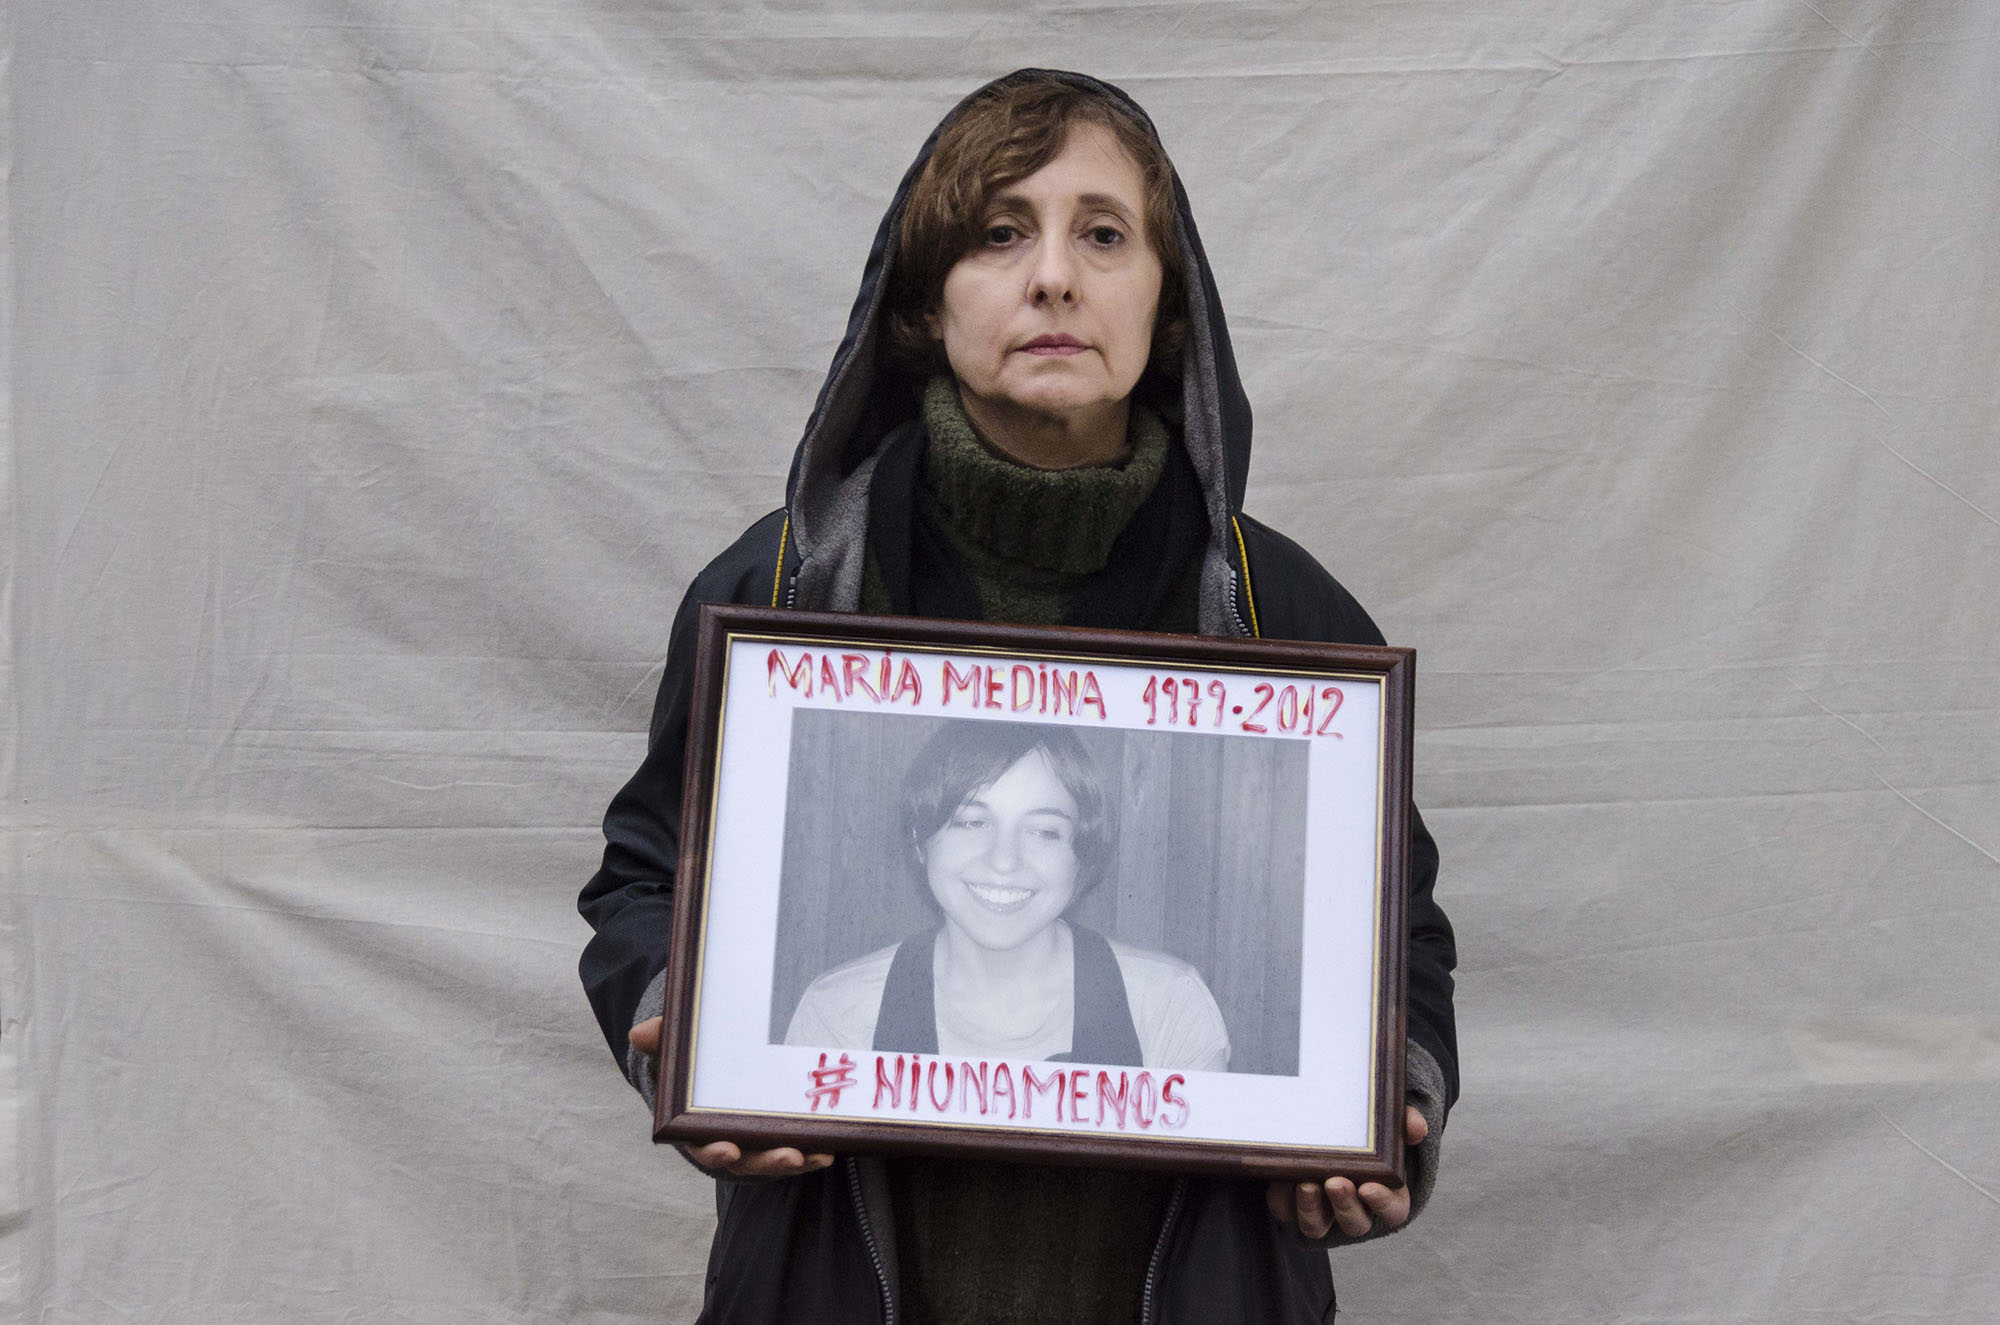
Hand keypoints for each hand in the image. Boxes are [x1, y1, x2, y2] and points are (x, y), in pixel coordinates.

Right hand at [627, 1018, 834, 1177]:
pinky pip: (798, 1151)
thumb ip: (664, 1042)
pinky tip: (829, 1149)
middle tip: (787, 1155)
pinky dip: (812, 1153)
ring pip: (774, 1160)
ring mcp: (757, 1145)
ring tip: (812, 1154)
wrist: (721, 1069)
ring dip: (794, 1160)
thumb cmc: (695, 1068)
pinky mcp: (783, 1140)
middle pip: (747, 1160)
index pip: (702, 1147)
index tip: (726, 1149)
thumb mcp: (680, 1053)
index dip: (713, 1151)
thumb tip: (638, 1033)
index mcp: (698, 1129)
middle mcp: (730, 1143)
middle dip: (767, 1161)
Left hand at [1266, 1106, 1427, 1238]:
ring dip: (1310, 1209)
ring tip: (1305, 1184)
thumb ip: (1406, 1122)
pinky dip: (1282, 1198)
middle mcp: (1355, 1210)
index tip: (1369, 1187)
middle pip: (1354, 1224)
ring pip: (1316, 1227)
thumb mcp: (1390, 1122)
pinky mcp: (1292, 1204)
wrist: (1331, 1124)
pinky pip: (1285, 1210)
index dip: (1382, 1203)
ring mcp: (1323, 1211)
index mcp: (1387, 1195)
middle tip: (1335, 1183)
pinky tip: (1281, 1176)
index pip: (1392, 1212)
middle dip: (1344, 1206)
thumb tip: (1416, 1128)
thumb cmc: (1369, 1130)